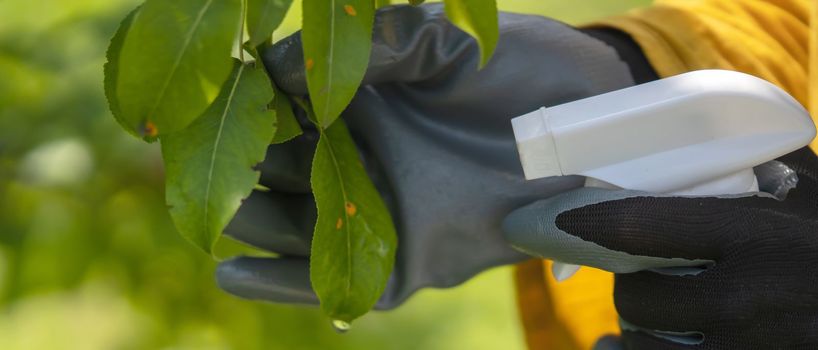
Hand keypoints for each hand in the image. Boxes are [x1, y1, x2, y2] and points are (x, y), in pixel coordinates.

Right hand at [216, 4, 635, 308]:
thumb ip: (374, 43)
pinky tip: (233, 275)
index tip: (199, 104)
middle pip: (270, 170)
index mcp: (355, 104)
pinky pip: (335, 279)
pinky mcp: (402, 260)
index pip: (276, 108)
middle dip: (232, 168)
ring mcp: (376, 211)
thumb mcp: (444, 39)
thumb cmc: (516, 70)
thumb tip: (279, 62)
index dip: (237, 108)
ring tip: (203, 214)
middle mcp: (355, 159)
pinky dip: (283, 282)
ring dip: (245, 221)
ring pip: (290, 225)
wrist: (586, 125)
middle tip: (189, 162)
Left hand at [504, 147, 817, 348]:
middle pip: (637, 296)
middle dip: (627, 284)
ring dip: (635, 330)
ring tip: (645, 313)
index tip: (549, 219)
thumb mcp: (815, 196)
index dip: (583, 223)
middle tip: (637, 273)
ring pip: (645, 345)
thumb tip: (704, 143)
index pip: (639, 227)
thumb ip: (764, 168)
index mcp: (759, 237)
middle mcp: (748, 300)